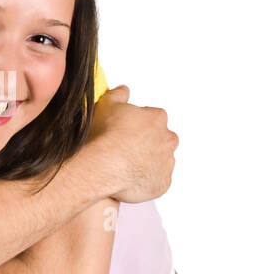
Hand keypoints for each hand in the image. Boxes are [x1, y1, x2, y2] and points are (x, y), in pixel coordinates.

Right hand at [90, 85, 177, 201]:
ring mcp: (166, 163)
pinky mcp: (162, 184)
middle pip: (160, 140)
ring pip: (159, 161)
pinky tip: (129, 179)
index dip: (136, 125)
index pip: (152, 118)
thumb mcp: (107, 104)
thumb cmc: (107, 135)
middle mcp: (168, 140)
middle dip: (146, 144)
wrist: (105, 166)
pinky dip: (146, 181)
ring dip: (147, 162)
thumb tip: (123, 90)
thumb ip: (118, 95)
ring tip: (125, 166)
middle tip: (125, 149)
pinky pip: (156, 182)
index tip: (124, 131)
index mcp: (158, 118)